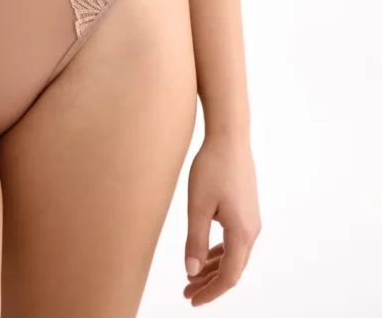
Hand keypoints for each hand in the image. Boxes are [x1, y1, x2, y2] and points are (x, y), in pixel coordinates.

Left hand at [183, 131, 260, 305]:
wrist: (230, 137)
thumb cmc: (212, 167)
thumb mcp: (197, 205)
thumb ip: (195, 241)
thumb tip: (192, 272)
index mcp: (241, 232)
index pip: (229, 276)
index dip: (211, 292)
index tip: (192, 300)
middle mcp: (252, 230)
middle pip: (233, 269)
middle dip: (210, 284)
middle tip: (187, 292)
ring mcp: (251, 220)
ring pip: (234, 255)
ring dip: (214, 269)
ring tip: (192, 277)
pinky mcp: (247, 210)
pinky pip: (235, 241)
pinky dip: (220, 253)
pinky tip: (206, 255)